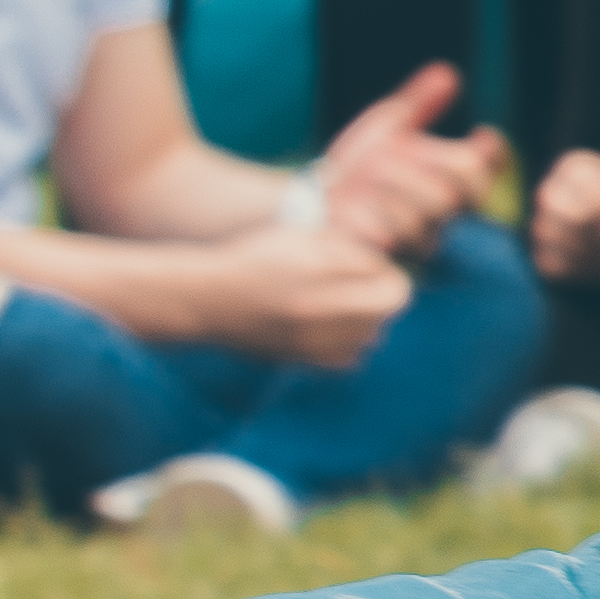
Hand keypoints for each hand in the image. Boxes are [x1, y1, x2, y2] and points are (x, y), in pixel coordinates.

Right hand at [187, 227, 418, 370]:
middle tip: (363, 285)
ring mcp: (311, 340)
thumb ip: (350, 250)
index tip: (371, 268)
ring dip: (369, 319)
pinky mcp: (302, 360)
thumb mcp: (304, 238)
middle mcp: (318, 310)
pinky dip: (350, 342)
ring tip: (344, 303)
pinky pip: (351, 357)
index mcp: (320, 273)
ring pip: (373, 336)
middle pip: (388, 312)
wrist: (207, 299)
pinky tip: (330, 325)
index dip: (388, 272)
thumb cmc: (257, 259)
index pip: (392, 284)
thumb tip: (387, 269)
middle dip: (384, 295)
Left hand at [312, 62, 502, 254]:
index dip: (493, 154)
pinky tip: (351, 206)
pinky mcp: (393, 254)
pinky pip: (392, 238)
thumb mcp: (388, 125)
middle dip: (421, 170)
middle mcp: (446, 209)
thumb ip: (420, 102)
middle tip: (386, 156)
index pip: (487, 168)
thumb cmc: (360, 160)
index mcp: (453, 177)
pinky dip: (369, 218)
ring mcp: (421, 234)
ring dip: (393, 193)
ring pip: (430, 216)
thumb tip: (449, 73)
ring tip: (365, 180)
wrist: (317, 198)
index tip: (483, 135)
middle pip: (457, 193)